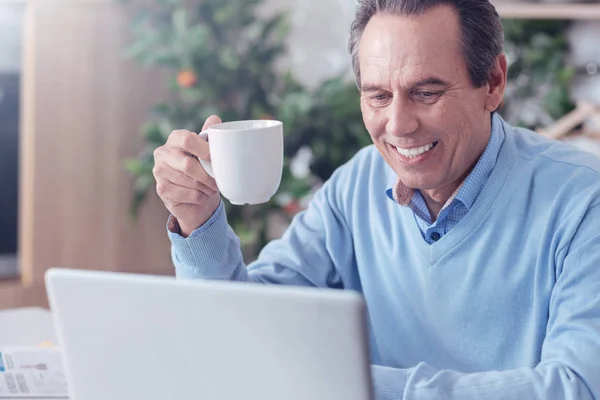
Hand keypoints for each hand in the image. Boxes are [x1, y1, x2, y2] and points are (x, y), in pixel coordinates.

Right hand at [153, 115, 222, 236]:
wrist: (192, 195)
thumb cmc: (201, 168)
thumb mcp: (206, 151)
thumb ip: (209, 136)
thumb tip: (214, 119)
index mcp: (175, 138)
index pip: (188, 139)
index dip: (205, 150)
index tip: (216, 160)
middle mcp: (163, 152)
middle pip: (188, 165)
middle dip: (208, 176)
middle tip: (218, 182)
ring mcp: (159, 171)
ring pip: (189, 182)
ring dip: (205, 188)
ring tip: (211, 188)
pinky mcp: (161, 189)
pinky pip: (187, 194)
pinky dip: (199, 197)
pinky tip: (201, 196)